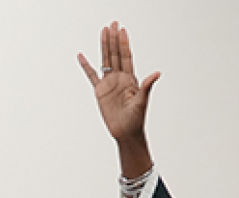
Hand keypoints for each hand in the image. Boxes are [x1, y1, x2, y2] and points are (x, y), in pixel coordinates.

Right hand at [77, 21, 159, 177]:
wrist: (126, 132)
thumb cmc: (136, 119)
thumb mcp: (142, 101)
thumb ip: (147, 86)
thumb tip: (157, 73)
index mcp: (130, 79)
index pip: (126, 57)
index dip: (124, 43)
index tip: (122, 30)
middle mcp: (120, 78)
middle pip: (115, 54)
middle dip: (114, 39)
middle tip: (112, 24)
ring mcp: (109, 83)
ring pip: (105, 60)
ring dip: (104, 46)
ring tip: (102, 32)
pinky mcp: (100, 91)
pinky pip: (91, 76)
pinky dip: (86, 66)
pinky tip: (82, 56)